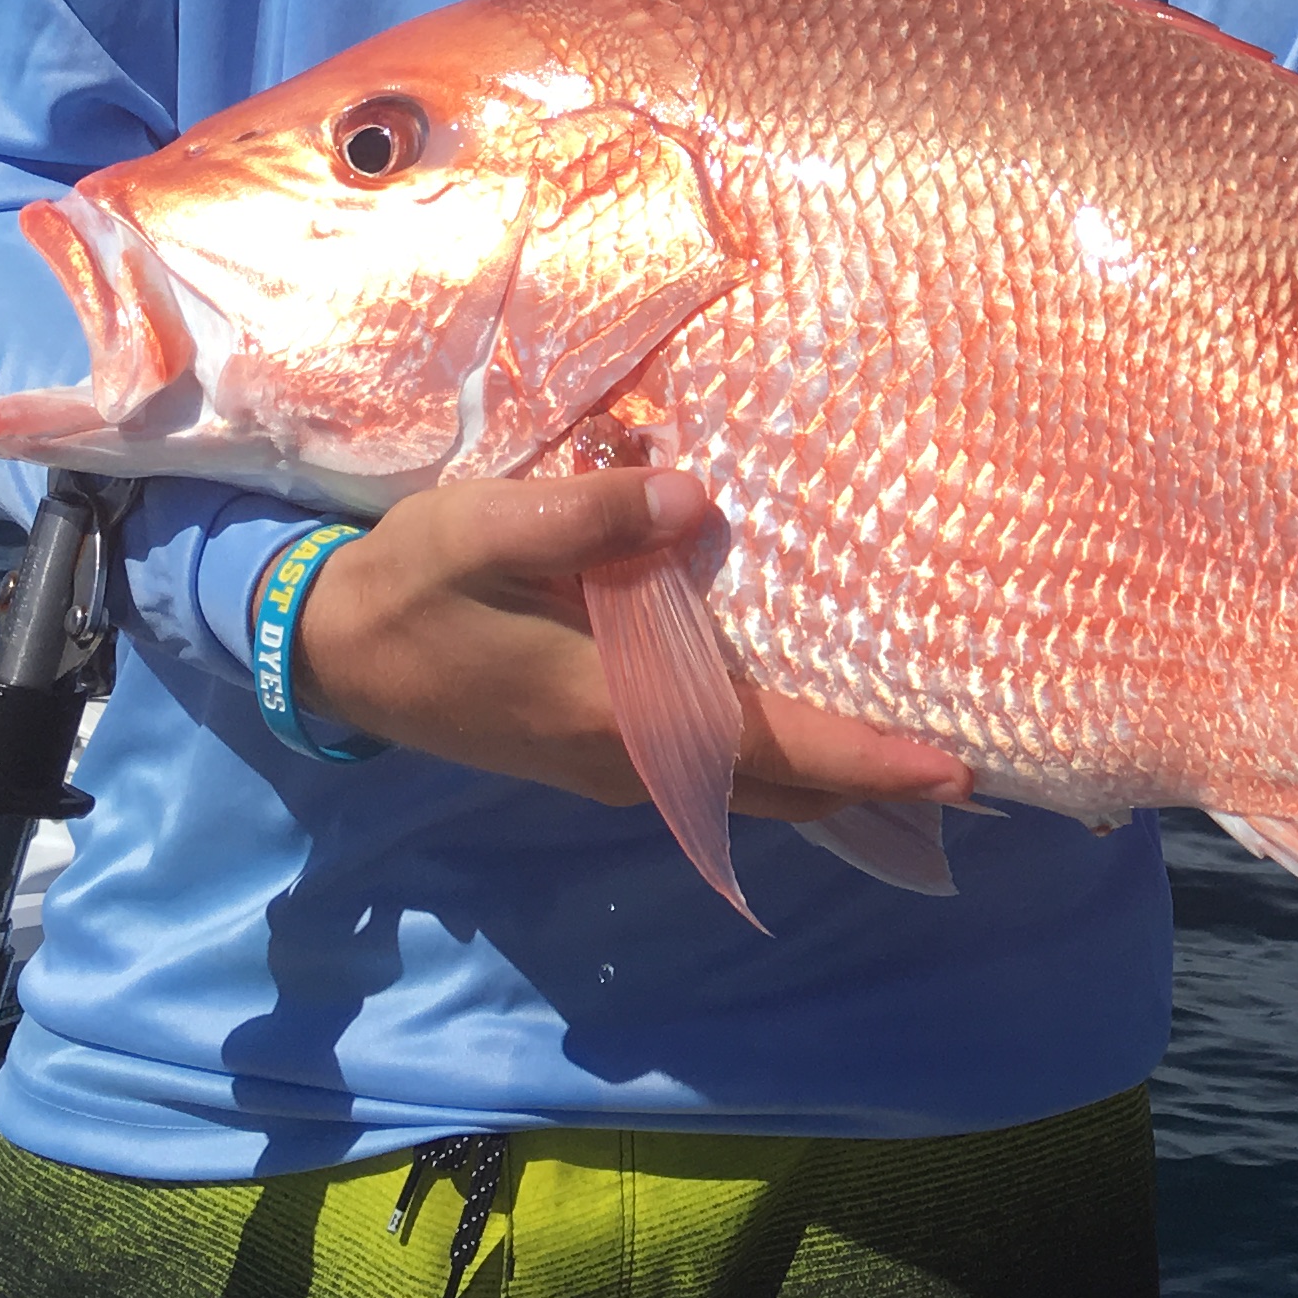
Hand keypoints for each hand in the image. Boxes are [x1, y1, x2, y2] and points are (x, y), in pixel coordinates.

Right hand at [291, 470, 971, 822]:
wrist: (326, 652)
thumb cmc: (407, 583)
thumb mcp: (484, 524)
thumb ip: (592, 513)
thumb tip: (702, 505)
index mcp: (609, 708)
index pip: (764, 744)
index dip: (863, 758)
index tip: (951, 770)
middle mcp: (624, 758)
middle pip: (774, 788)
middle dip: (871, 786)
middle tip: (972, 774)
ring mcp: (606, 767)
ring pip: (744, 793)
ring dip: (828, 783)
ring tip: (915, 764)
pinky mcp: (592, 754)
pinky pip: (711, 778)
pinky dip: (775, 771)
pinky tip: (811, 741)